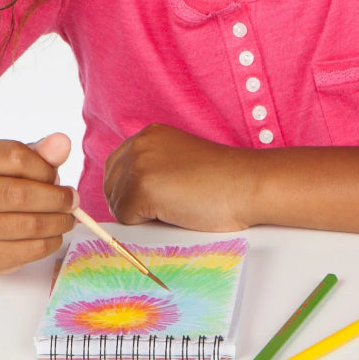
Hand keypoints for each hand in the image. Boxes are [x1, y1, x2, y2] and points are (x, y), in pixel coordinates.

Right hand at [0, 132, 77, 274]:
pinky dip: (51, 241)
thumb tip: (63, 142)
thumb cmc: (1, 183)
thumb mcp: (18, 162)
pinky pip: (29, 250)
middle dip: (57, 198)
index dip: (44, 167)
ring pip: (29, 225)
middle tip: (73, 199)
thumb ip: (42, 152)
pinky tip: (54, 233)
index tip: (54, 176)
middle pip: (20, 194)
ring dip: (59, 222)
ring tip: (67, 217)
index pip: (15, 156)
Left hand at [103, 123, 260, 230]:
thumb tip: (125, 199)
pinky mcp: (142, 187)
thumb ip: (153, 169)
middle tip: (165, 209)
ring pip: (117, 204)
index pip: (117, 167)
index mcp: (150, 135)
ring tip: (175, 208)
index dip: (129, 190)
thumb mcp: (179, 162)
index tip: (150, 202)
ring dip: (141, 215)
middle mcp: (140, 144)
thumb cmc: (222, 180)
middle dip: (130, 203)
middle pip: (111, 185)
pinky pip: (126, 218)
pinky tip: (174, 213)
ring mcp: (139, 164)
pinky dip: (146, 224)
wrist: (247, 183)